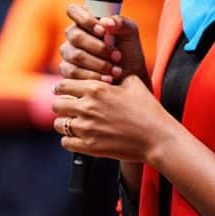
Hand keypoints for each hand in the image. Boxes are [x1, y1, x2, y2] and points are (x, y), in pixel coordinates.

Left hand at [52, 75, 184, 164]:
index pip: (63, 85)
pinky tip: (79, 137)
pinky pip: (65, 142)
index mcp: (95, 88)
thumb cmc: (148, 109)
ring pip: (60, 124)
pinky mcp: (90, 147)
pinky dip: (70, 140)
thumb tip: (107, 68)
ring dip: (65, 123)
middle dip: (62, 105)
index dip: (63, 88)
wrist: (158, 138)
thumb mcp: (133, 83)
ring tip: (75, 123)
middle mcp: (87, 107)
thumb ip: (114, 75)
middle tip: (70, 108)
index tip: (66, 92)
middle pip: (57, 104)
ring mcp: (87, 128)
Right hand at [60, 5, 149, 89]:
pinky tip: (107, 79)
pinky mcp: (67, 71)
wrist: (130, 77)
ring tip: (116, 70)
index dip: (86, 20)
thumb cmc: (128, 51)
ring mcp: (68, 53)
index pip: (73, 10)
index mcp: (85, 20)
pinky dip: (93, 76)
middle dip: (99, 48)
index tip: (103, 32)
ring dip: (99, 64)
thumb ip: (120, 22)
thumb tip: (105, 22)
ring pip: (76, 55)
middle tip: (117, 56)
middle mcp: (73, 35)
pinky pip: (73, 72)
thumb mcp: (130, 33)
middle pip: (75, 36)